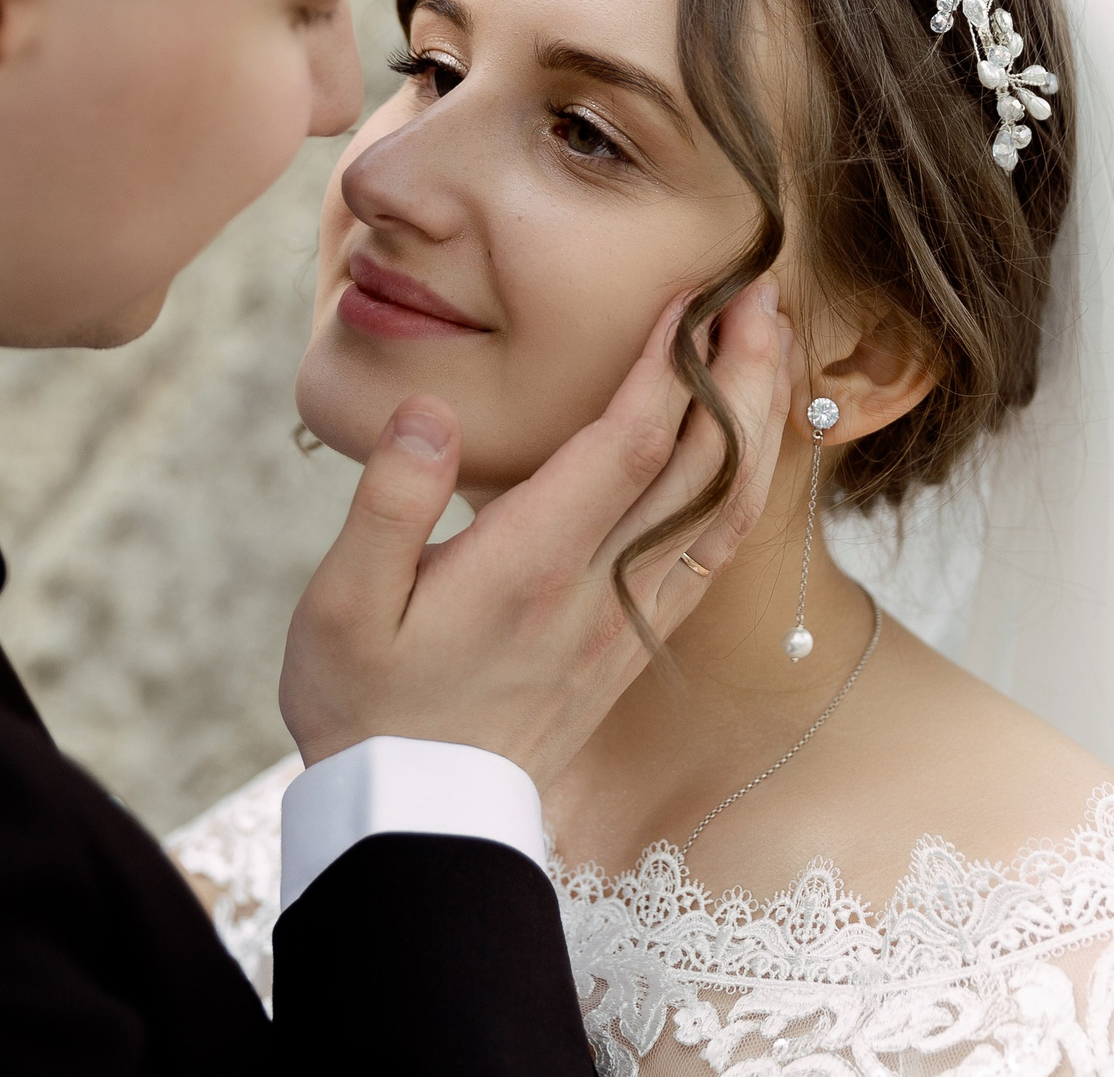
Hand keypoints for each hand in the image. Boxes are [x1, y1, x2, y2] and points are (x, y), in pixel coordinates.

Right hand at [280, 275, 792, 784]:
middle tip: (765, 291)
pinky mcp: (636, 645)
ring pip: (728, 511)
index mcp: (530, 562)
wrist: (416, 823)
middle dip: (742, 371)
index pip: (629, 443)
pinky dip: (748, 487)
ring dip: (761, 423)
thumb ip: (390, 502)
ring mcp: (628, 621)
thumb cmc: (365, 706)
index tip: (694, 290)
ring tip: (772, 349)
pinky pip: (716, 556)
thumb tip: (431, 413)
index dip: (669, 362)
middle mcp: (597, 588)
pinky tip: (751, 448)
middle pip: (704, 466)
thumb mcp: (341, 605)